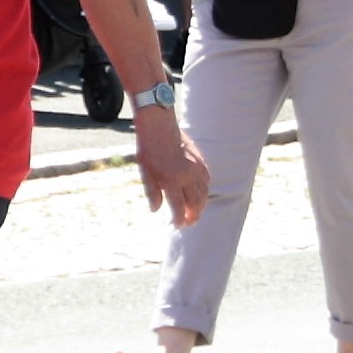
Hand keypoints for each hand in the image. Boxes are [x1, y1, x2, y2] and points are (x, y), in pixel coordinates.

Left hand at [133, 106, 206, 225]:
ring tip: (194, 212)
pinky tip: (199, 194)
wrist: (159, 127)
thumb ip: (152, 192)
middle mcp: (186, 176)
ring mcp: (196, 168)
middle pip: (196, 203)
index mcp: (171, 180)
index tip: (177, 225)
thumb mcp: (145, 172)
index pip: (178, 207)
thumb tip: (156, 210)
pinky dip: (205, 190)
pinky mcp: (201, 161)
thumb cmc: (149, 150)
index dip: (179, 219)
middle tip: (189, 223)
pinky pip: (207, 180)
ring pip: (204, 193)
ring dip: (201, 205)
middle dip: (193, 216)